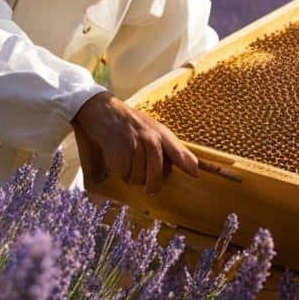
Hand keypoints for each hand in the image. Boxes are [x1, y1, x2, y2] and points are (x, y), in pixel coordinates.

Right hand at [71, 91, 199, 193]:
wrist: (103, 111)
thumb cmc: (131, 122)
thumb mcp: (154, 129)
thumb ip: (173, 148)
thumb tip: (196, 169)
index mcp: (159, 133)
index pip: (176, 150)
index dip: (186, 163)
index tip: (196, 174)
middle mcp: (148, 138)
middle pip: (154, 174)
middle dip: (152, 185)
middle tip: (151, 189)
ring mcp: (131, 145)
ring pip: (137, 178)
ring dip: (133, 177)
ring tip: (130, 165)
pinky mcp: (116, 152)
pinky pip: (123, 174)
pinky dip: (121, 173)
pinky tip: (119, 162)